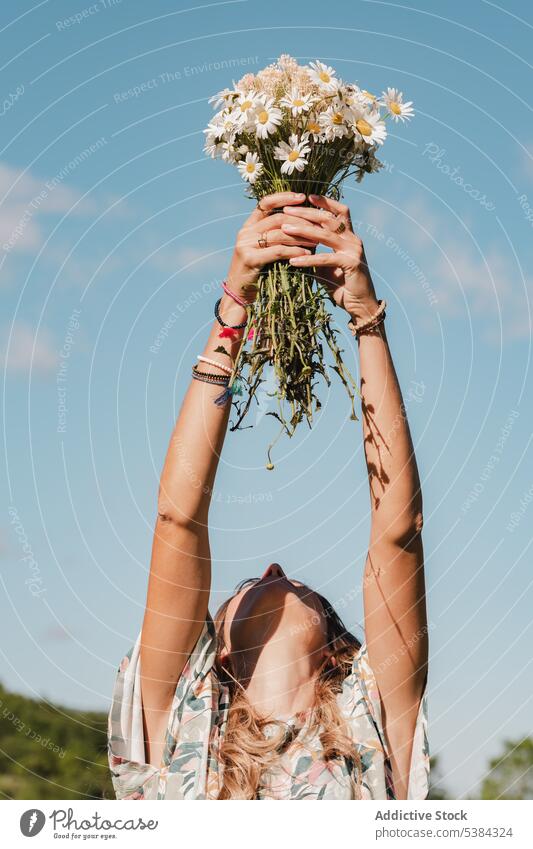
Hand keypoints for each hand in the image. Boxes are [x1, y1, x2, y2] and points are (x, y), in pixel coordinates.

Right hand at [226, 192, 315, 300]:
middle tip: (318, 226)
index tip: (302, 197)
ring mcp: (245, 245)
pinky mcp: (250, 259)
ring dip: (301, 236)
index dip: (284, 197)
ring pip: (279, 234)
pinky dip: (295, 251)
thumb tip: (303, 221)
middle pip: (278, 218)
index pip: (266, 203)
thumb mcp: (264, 249)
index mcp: (248, 225)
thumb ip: (275, 234)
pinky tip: (307, 254)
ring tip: (316, 241)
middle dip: (301, 221)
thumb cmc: (257, 272)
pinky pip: (278, 251)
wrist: (239, 294)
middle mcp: (245, 232)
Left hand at [281, 194, 378, 320]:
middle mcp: (353, 239)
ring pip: (326, 234)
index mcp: (349, 237)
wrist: (361, 306)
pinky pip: (326, 258)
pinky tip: (293, 260)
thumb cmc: (342, 286)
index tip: (305, 196)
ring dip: (303, 231)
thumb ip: (317, 252)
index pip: (338, 211)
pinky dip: (308, 259)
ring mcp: (354, 251)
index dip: (324, 201)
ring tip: (284, 229)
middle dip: (306, 212)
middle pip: (328, 218)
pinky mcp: (352, 264)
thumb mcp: (327, 266)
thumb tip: (296, 244)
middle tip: (286, 210)